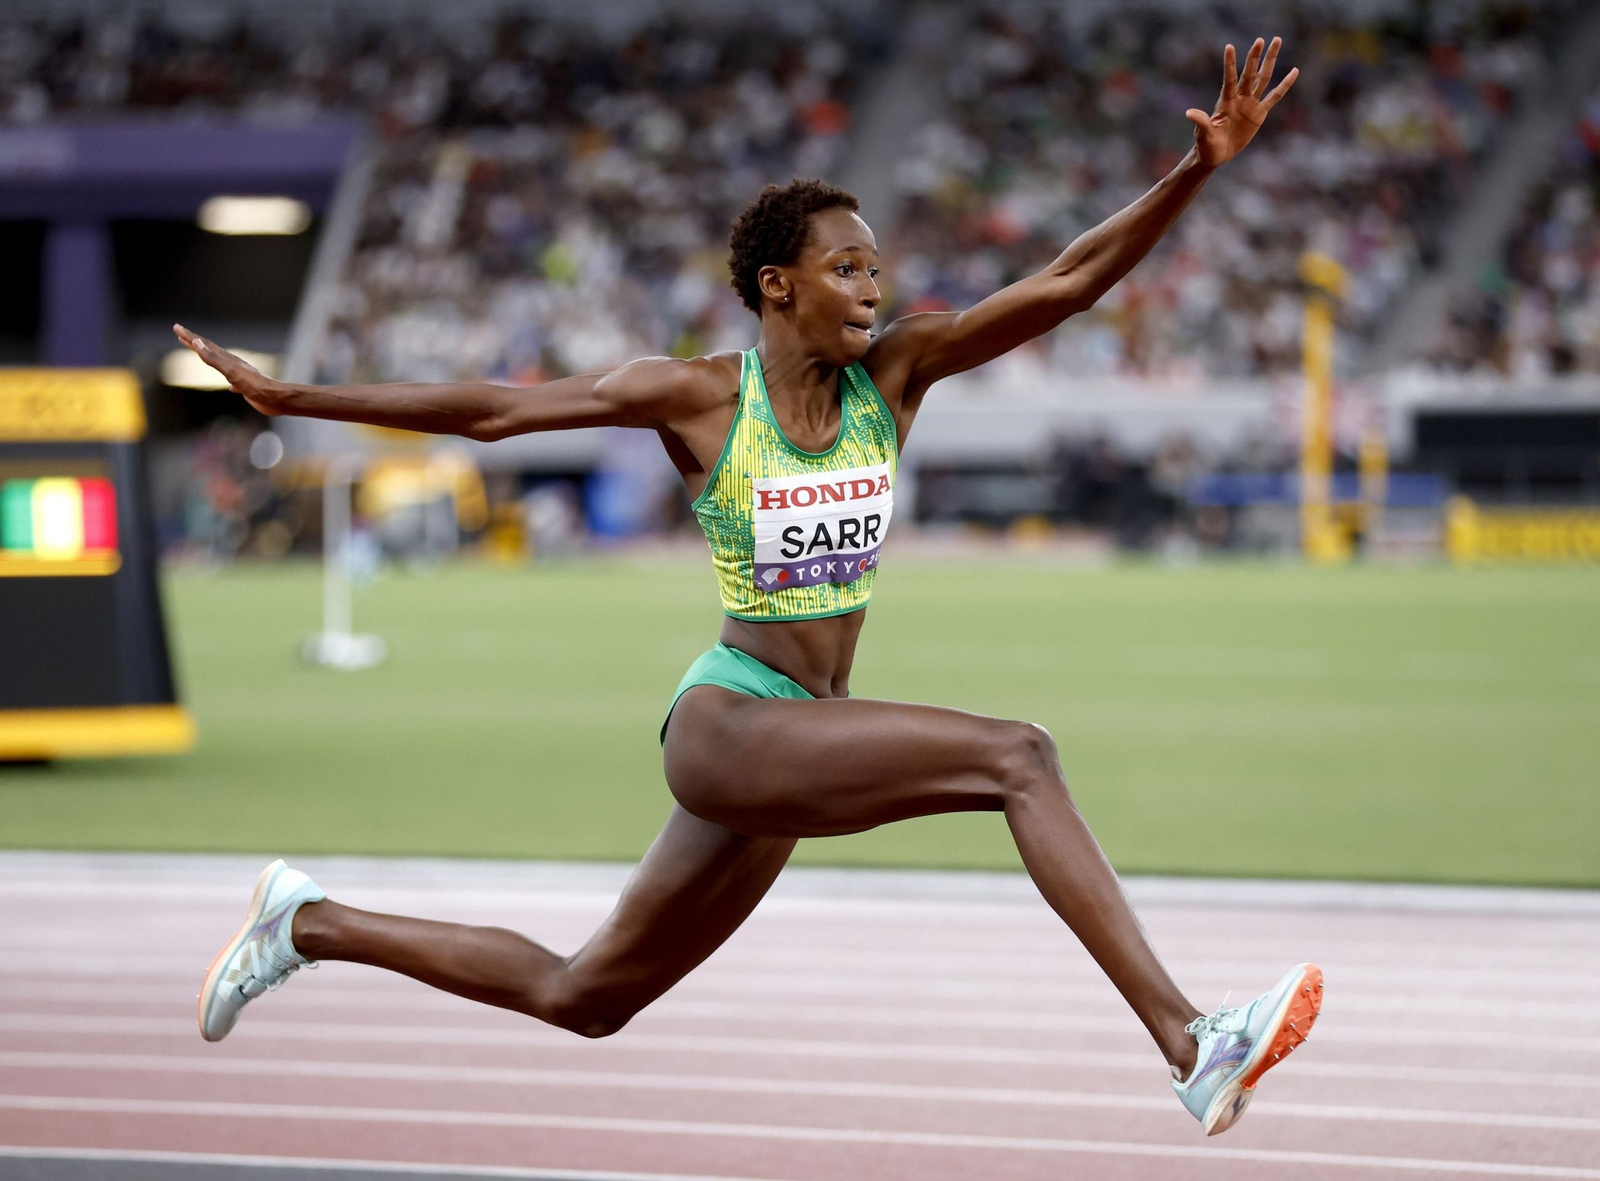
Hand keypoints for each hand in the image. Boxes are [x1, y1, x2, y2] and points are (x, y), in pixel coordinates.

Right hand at [172, 324, 285, 415]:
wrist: (277, 399)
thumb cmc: (255, 386)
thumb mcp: (230, 371)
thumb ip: (214, 359)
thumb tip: (197, 342)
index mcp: (228, 360)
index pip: (205, 345)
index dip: (189, 337)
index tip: (176, 328)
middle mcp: (234, 365)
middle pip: (211, 351)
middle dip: (194, 343)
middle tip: (180, 335)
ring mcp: (241, 376)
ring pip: (221, 364)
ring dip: (209, 358)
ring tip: (201, 354)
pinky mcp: (247, 388)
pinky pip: (234, 382)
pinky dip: (229, 382)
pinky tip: (230, 386)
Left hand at [1185, 37, 1298, 169]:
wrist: (1216, 154)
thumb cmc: (1206, 144)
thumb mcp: (1204, 134)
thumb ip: (1201, 122)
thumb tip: (1189, 113)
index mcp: (1225, 101)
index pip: (1229, 79)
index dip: (1230, 64)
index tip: (1229, 46)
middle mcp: (1239, 98)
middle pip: (1249, 74)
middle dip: (1254, 57)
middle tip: (1260, 39)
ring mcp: (1250, 103)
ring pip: (1263, 78)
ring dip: (1269, 61)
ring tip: (1276, 41)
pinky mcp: (1259, 113)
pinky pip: (1275, 97)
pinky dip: (1284, 85)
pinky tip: (1294, 71)